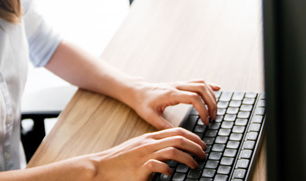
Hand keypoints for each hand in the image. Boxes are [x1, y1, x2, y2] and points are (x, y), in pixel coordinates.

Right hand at [92, 128, 206, 180]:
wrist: (102, 167)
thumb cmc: (121, 160)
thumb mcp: (140, 148)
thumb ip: (155, 146)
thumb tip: (174, 150)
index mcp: (150, 138)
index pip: (176, 131)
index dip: (193, 137)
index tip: (202, 144)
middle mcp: (149, 144)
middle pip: (178, 139)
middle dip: (195, 146)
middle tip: (203, 154)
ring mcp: (145, 155)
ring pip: (172, 150)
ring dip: (188, 158)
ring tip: (195, 164)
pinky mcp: (140, 169)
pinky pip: (158, 166)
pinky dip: (168, 169)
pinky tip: (172, 173)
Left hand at [127, 80, 219, 129]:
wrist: (137, 91)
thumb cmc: (143, 104)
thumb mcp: (150, 117)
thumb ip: (163, 126)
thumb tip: (178, 136)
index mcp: (170, 94)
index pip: (193, 98)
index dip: (203, 110)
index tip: (205, 122)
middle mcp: (177, 86)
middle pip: (201, 88)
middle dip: (211, 103)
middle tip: (213, 118)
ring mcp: (179, 84)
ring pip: (202, 83)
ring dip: (211, 96)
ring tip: (214, 110)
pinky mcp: (181, 84)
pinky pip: (198, 81)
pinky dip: (209, 85)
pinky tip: (217, 89)